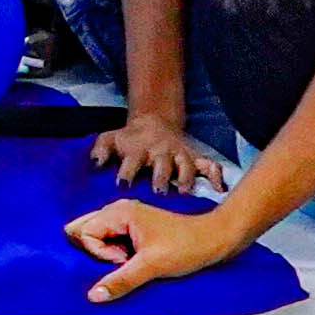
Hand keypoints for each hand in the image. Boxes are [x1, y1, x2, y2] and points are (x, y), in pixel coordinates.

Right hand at [71, 195, 246, 301]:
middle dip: (93, 250)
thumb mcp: (151, 266)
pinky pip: (108, 239)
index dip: (98, 253)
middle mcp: (118, 210)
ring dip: (104, 253)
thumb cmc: (187, 246)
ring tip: (127, 261)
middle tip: (118, 261)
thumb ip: (120, 280)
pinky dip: (113, 252)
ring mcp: (125, 218)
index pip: (85, 232)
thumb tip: (93, 295)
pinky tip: (130, 260)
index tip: (123, 261)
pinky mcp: (133, 227)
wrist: (214, 240)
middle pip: (83, 229)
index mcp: (119, 212)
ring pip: (95, 235)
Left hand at [90, 111, 223, 202]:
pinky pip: (210, 165)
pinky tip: (220, 189)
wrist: (154, 122)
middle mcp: (160, 152)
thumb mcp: (110, 139)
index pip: (131, 161)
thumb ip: (100, 151)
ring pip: (186, 164)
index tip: (122, 184)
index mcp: (138, 150)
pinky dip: (216, 175)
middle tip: (159, 191)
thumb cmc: (129, 139)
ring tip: (184, 192)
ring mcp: (179, 154)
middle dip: (160, 176)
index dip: (126, 172)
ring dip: (185, 177)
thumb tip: (95, 164)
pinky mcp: (194, 157)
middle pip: (162, 164)